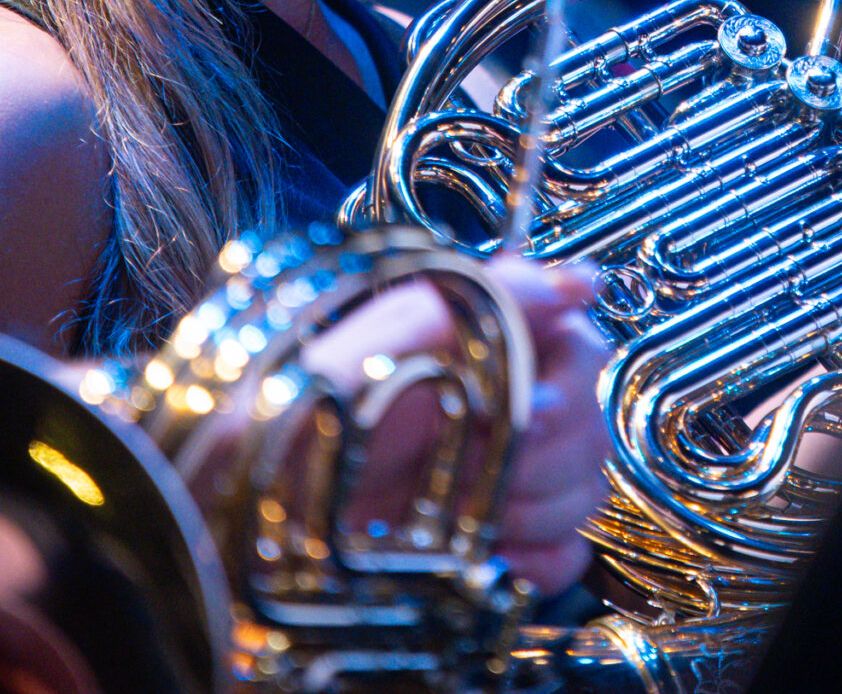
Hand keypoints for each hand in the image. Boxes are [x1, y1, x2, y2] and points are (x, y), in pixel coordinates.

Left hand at [298, 256, 610, 592]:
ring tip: (463, 517)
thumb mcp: (370, 349)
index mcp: (484, 341)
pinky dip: (537, 562)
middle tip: (472, 471)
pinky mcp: (503, 542)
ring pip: (586, 490)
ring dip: (535, 512)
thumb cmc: (296, 431)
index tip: (525, 413)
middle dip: (543, 458)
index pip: (582, 343)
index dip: (566, 383)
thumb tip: (575, 279)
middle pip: (591, 423)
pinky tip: (490, 558)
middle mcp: (504, 402)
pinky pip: (568, 554)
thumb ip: (477, 304)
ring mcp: (507, 477)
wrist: (250, 529)